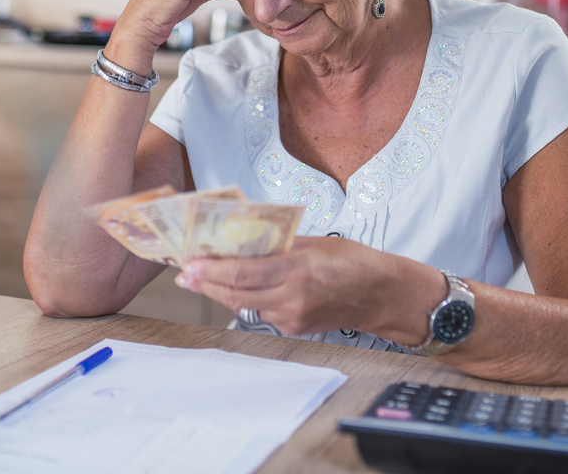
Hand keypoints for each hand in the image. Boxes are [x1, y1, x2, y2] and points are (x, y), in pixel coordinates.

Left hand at [176, 237, 440, 343]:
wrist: (383, 296)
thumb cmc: (354, 261)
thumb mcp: (317, 242)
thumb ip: (280, 243)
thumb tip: (244, 239)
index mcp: (298, 270)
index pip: (242, 272)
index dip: (211, 270)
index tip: (189, 263)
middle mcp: (292, 297)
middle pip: (236, 293)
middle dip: (206, 283)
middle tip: (184, 272)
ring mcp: (292, 317)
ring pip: (245, 304)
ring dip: (222, 291)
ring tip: (202, 277)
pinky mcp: (295, 328)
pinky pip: (261, 313)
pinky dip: (245, 299)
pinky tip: (236, 287)